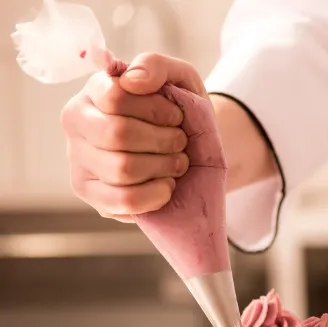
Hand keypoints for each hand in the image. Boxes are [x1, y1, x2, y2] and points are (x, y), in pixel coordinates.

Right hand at [61, 53, 206, 221]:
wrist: (191, 149)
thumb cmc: (179, 111)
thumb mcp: (179, 78)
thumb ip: (156, 65)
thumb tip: (132, 80)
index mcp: (93, 92)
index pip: (115, 97)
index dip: (156, 109)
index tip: (176, 115)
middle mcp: (77, 125)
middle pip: (118, 134)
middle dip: (163, 140)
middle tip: (180, 142)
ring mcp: (79, 162)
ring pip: (122, 169)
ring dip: (164, 166)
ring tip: (176, 162)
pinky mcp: (92, 196)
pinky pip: (124, 201)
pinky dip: (156, 194)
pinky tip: (167, 184)